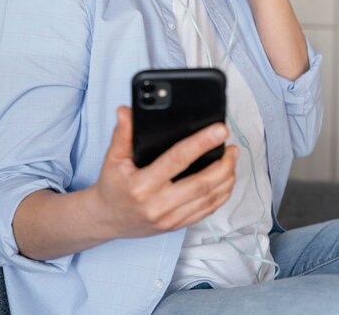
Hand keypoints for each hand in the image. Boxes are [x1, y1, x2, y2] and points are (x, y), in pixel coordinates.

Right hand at [92, 107, 236, 238]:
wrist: (106, 220)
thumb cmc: (113, 187)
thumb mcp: (112, 158)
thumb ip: (122, 133)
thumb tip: (126, 111)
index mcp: (143, 185)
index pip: (178, 160)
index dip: (201, 143)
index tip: (219, 130)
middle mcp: (158, 205)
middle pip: (202, 184)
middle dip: (223, 164)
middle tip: (232, 147)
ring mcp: (170, 218)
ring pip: (209, 199)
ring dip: (227, 178)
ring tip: (232, 159)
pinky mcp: (177, 226)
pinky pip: (207, 211)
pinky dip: (222, 195)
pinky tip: (226, 180)